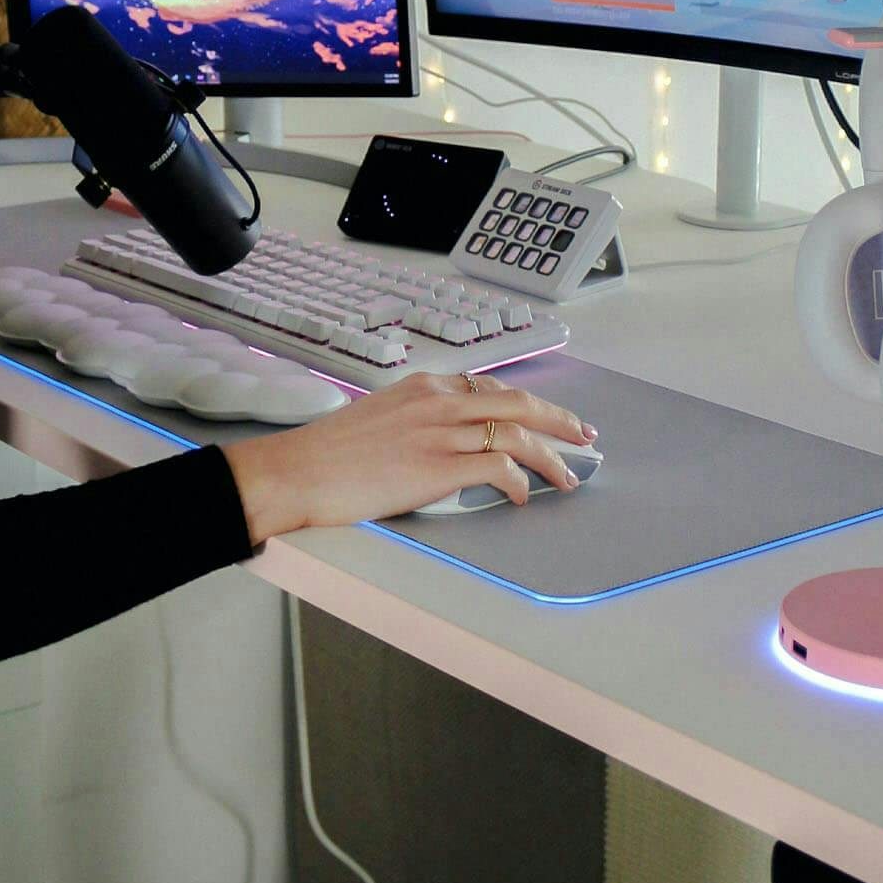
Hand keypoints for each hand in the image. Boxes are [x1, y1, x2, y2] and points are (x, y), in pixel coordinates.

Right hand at [221, 373, 596, 543]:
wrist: (297, 470)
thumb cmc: (328, 452)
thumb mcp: (379, 417)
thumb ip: (416, 419)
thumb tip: (441, 440)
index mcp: (424, 386)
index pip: (491, 388)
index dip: (527, 403)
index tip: (547, 416)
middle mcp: (438, 401)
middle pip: (518, 402)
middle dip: (559, 419)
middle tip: (584, 435)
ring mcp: (439, 432)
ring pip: (517, 434)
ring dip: (550, 458)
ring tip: (566, 477)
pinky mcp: (438, 467)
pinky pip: (498, 467)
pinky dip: (519, 482)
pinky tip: (522, 497)